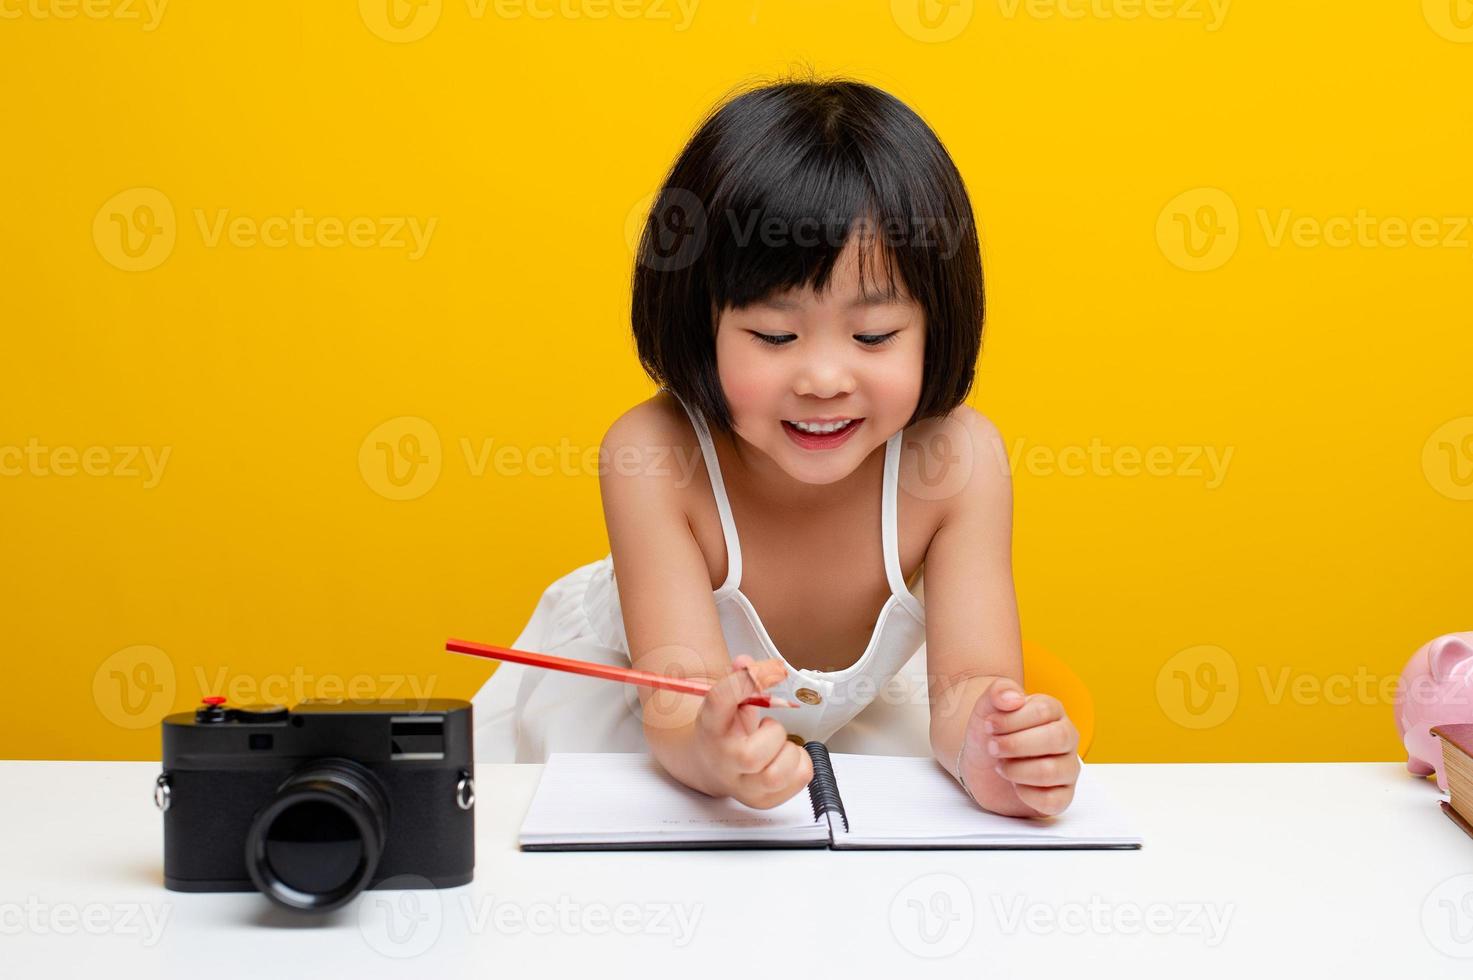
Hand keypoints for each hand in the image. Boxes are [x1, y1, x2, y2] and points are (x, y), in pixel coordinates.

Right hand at [694, 654, 813, 808]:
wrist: (709, 764)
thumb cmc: (724, 730)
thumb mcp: (727, 702)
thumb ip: (739, 678)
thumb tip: (746, 663)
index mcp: (710, 727)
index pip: (720, 701)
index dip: (742, 682)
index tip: (757, 671)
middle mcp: (723, 760)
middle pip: (751, 755)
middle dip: (773, 733)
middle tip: (768, 727)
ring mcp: (742, 785)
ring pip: (776, 774)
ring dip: (788, 752)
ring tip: (778, 745)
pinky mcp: (764, 799)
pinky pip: (799, 780)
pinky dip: (802, 763)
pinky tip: (786, 757)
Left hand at [961, 677, 1079, 816]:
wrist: (980, 763)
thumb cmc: (991, 732)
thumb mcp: (987, 706)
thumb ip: (999, 691)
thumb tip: (1014, 698)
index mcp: (1052, 711)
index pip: (1044, 710)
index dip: (1012, 719)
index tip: (988, 725)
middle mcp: (1066, 738)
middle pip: (1056, 739)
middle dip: (1016, 744)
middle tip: (992, 747)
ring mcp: (1067, 768)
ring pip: (1052, 771)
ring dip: (1016, 770)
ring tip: (1000, 766)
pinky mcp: (1062, 796)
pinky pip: (1054, 801)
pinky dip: (1027, 794)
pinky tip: (1015, 786)